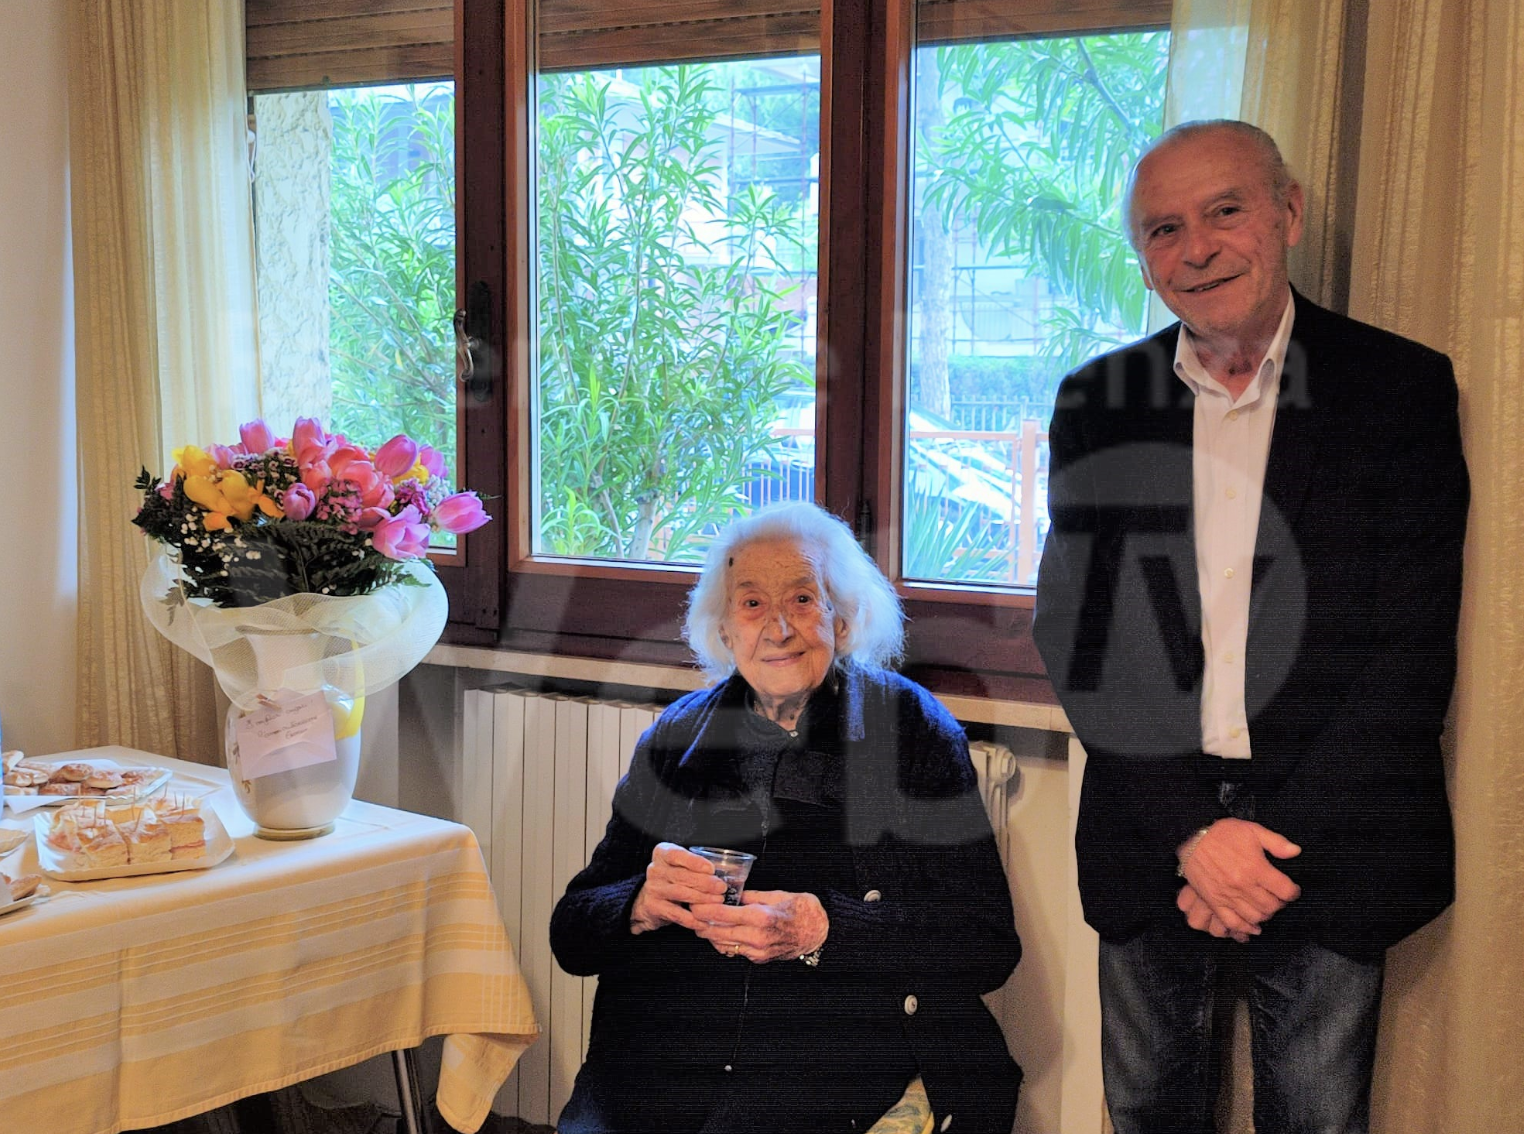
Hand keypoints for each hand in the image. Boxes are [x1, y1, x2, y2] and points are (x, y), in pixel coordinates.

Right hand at [629, 842, 728, 934]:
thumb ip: (696, 865)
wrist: (648, 899)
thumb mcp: (680, 865)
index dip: (694, 862)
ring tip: (717, 900)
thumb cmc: (672, 878)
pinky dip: (693, 919)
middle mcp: (655, 870)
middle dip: (705, 882)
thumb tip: (724, 872)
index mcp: (662, 854)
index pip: (676, 854)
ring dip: (702, 898)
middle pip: (681, 875)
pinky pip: (676, 914)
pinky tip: (705, 920)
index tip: (711, 869)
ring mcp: (653, 889)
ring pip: (680, 893)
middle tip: (721, 888)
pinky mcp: (654, 907)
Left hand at [690, 889, 828, 963]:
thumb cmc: (803, 910)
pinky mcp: (760, 958)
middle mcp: (757, 937)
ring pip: (724, 945)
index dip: (704, 910)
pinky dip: (726, 942)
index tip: (694, 904)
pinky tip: (721, 933)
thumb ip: (752, 896)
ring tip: (702, 924)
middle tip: (692, 915)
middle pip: (718, 933)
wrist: (820, 932)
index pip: (723, 915)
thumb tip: (733, 893)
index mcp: (761, 917)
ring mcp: (758, 951)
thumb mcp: (777, 895)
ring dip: (711, 935)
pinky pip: (736, 951)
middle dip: (701, 924)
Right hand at [1178, 818, 1301, 937]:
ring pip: (1255, 916)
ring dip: (1265, 915)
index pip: (1285, 890)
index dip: (1293, 892)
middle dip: (1279, 904)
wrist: (1191, 837)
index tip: (1292, 890)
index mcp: (1256, 868)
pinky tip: (1253, 927)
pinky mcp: (1214, 901)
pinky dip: (1245, 928)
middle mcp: (1243, 885)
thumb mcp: (1252, 830)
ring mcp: (1228, 895)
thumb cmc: (1222, 833)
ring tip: (1265, 907)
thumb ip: (1276, 842)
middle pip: (1272, 906)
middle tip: (1278, 898)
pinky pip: (1232, 922)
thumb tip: (1296, 852)